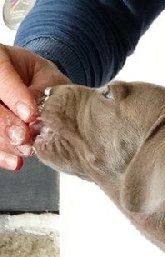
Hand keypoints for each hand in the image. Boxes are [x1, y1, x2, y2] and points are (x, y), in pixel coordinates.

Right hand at [0, 44, 69, 169]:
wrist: (37, 86)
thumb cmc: (42, 78)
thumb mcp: (49, 77)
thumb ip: (44, 90)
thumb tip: (38, 113)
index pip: (1, 75)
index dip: (14, 96)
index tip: (30, 115)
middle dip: (6, 124)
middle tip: (25, 137)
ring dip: (5, 142)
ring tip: (25, 150)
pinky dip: (1, 154)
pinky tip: (15, 162)